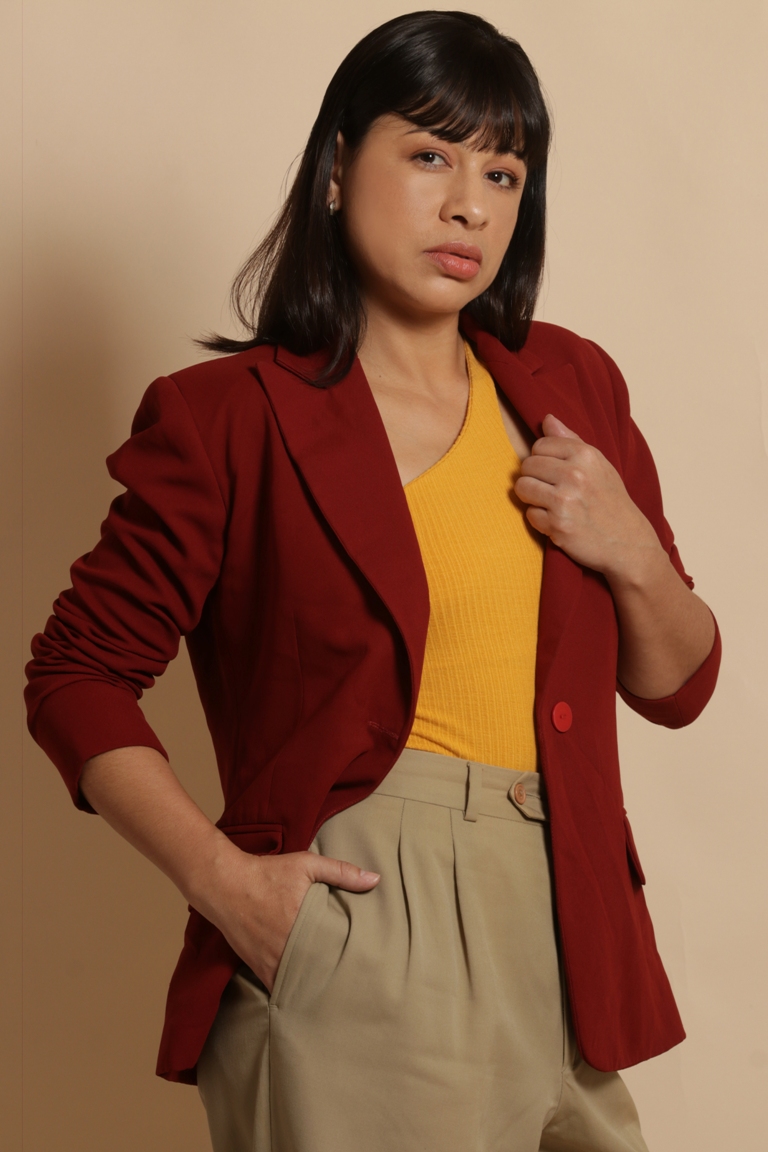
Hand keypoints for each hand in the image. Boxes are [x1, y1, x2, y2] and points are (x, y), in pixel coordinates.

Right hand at [194, 844, 379, 992]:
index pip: (335, 954)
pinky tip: (304, 994)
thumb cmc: (268, 873)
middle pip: (319, 974)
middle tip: (356, 986)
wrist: (226, 884)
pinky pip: (277, 987)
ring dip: (314, 988)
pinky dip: (291, 990)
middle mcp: (287, 948)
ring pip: (299, 985)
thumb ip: (342, 872)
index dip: (351, 963)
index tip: (366, 969)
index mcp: (304, 925)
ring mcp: (270, 961)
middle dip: (336, 980)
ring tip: (334, 994)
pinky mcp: (257, 966)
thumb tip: (376, 879)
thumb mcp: (307, 864)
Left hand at [514, 414, 661, 583]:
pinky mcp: (557, 525)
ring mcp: (565, 500)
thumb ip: (571, 440)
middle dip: (534, 478)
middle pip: (527, 465)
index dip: (543, 459)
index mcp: (585, 454)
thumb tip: (547, 419)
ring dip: (531, 498)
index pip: (539, 445)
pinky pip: (529, 515)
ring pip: (522, 488)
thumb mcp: (599, 465)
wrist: (627, 542)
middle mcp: (574, 474)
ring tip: (549, 504)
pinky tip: (557, 521)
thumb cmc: (610, 501)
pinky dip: (539, 520)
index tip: (555, 472)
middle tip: (551, 490)